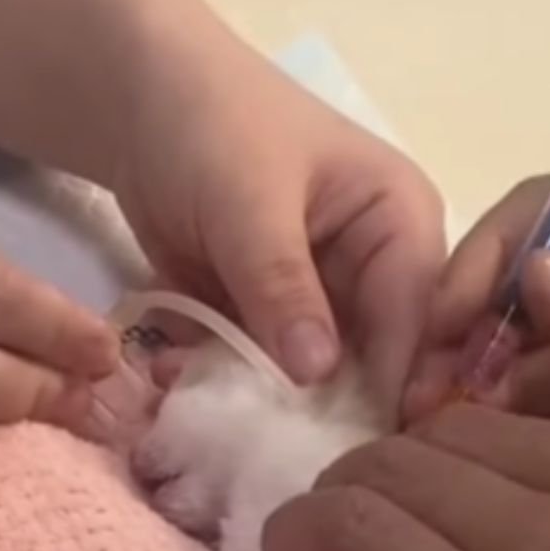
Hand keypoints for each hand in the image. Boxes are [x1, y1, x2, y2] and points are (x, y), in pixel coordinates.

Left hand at [109, 27, 445, 412]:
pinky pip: (257, 371)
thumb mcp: (249, 200)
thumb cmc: (211, 123)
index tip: (353, 446)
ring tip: (203, 407)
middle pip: (370, 363)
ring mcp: (318, 302)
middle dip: (320, 407)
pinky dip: (219, 379)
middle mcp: (374, 273)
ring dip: (258, 399)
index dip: (392, 384)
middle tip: (272, 451)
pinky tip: (174, 376)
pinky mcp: (268, 322)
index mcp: (402, 225)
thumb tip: (318, 373)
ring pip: (309, 379)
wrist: (132, 100)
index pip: (417, 319)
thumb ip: (283, 286)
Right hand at [409, 153, 549, 550]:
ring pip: (523, 351)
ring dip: (478, 384)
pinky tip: (470, 455)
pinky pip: (544, 409)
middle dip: (470, 331)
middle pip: (522, 284)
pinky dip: (504, 427)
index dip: (492, 260)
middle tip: (423, 390)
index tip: (449, 321)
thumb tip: (530, 275)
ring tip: (434, 431)